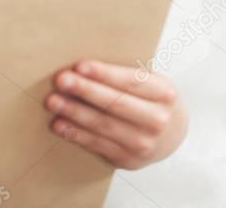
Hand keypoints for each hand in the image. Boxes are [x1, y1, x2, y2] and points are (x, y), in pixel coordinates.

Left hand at [44, 59, 187, 169]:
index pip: (131, 81)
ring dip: (75, 113)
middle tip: (61, 80)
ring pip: (103, 125)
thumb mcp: (149, 81)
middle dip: (86, 91)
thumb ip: (123, 74)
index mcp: (164, 93)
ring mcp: (144, 143)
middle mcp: (157, 119)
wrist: (172, 134)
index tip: (80, 65)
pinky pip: (97, 144)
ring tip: (53, 101)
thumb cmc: (150, 99)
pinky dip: (76, 134)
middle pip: (116, 103)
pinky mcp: (128, 159)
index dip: (104, 74)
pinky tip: (59, 124)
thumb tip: (81, 66)